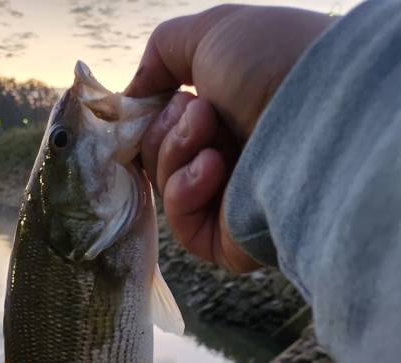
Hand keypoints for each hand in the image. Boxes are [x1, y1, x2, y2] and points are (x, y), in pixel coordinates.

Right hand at [126, 5, 331, 272]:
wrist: (313, 110)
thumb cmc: (271, 64)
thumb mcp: (210, 34)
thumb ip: (162, 54)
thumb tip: (134, 93)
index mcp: (229, 118)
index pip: (166, 131)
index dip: (151, 119)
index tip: (150, 100)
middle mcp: (232, 160)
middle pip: (159, 161)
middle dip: (166, 131)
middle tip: (198, 110)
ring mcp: (231, 203)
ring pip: (166, 190)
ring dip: (175, 153)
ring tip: (209, 130)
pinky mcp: (229, 242)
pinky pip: (182, 225)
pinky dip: (184, 190)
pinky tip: (213, 166)